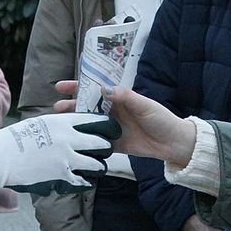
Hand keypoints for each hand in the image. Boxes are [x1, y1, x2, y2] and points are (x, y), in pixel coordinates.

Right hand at [0, 113, 113, 197]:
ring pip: (95, 164)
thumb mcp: (38, 124)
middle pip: (98, 142)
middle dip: (106, 146)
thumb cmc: (14, 139)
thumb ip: (57, 126)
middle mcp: (68, 140)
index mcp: (62, 123)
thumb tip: (66, 126)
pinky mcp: (61, 177)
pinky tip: (87, 181)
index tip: (110, 128)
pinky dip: (86, 181)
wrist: (0, 158)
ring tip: (100, 167)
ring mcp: (66, 159)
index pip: (92, 121)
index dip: (104, 125)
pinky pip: (82, 180)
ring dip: (99, 166)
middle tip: (108, 148)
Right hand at [52, 81, 195, 166]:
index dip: (78, 86)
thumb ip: (125, 97)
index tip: (61, 86)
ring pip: (89, 124)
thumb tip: (105, 88)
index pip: (95, 89)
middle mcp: (113, 112)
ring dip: (75, 124)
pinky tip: (74, 144)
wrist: (173, 143)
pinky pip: (97, 143)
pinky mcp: (114, 144)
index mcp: (119, 98)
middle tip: (57, 108)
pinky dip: (87, 143)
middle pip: (87, 107)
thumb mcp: (144, 104)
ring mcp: (112, 128)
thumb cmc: (161, 118)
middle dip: (71, 107)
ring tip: (61, 126)